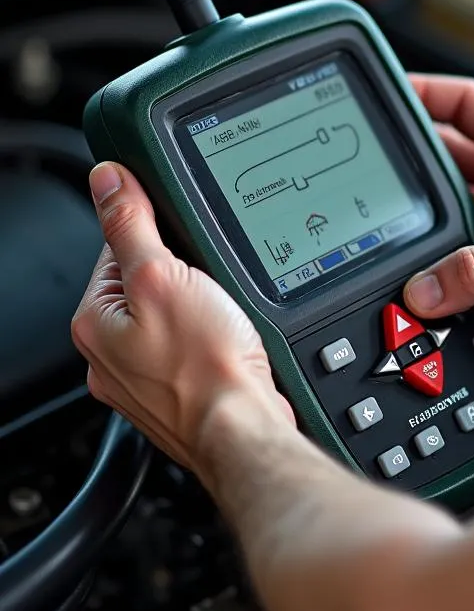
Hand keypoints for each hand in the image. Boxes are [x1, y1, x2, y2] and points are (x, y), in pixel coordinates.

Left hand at [71, 163, 293, 473]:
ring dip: (201, 309)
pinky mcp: (177, 395)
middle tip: (214, 287)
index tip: (188, 249)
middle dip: (184, 277)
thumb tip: (108, 182)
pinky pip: (192, 349)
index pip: (117, 250)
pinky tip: (230, 345)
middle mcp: (109, 354)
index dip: (159, 239)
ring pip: (173, 318)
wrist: (243, 429)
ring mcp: (143, 379)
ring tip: (226, 319)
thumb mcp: (164, 276)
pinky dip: (211, 341)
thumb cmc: (206, 367)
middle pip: (147, 285)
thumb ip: (132, 226)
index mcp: (94, 321)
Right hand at [403, 76, 473, 389]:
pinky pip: (459, 262)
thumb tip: (423, 287)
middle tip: (366, 181)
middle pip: (449, 163)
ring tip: (384, 236)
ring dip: (423, 231)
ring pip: (449, 218)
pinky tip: (415, 279)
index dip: (424, 93)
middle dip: (411, 173)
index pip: (471, 105)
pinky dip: (438, 271)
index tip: (382, 94)